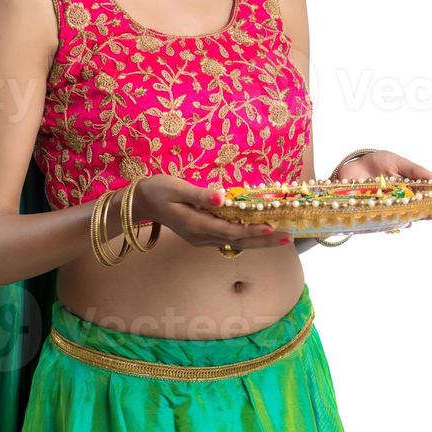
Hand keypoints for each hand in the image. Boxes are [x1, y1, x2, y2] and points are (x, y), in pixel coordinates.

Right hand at [134, 175, 292, 250]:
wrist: (142, 202)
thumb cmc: (158, 190)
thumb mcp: (176, 188)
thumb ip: (199, 195)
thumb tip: (222, 197)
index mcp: (197, 225)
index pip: (231, 231)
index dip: (252, 230)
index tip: (272, 227)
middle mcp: (201, 237)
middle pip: (239, 242)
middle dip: (265, 240)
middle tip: (290, 237)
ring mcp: (202, 239)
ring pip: (235, 243)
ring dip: (259, 241)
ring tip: (282, 237)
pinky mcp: (202, 235)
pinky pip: (228, 239)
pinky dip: (246, 237)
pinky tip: (260, 233)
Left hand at [336, 150, 431, 219]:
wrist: (355, 165)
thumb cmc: (379, 163)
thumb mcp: (398, 163)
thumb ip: (414, 171)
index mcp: (408, 191)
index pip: (425, 200)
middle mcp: (399, 203)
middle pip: (415, 213)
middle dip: (424, 214)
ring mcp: (386, 210)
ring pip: (399, 220)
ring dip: (405, 219)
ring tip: (412, 218)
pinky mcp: (371, 214)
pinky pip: (379, 223)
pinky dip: (385, 224)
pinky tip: (390, 221)